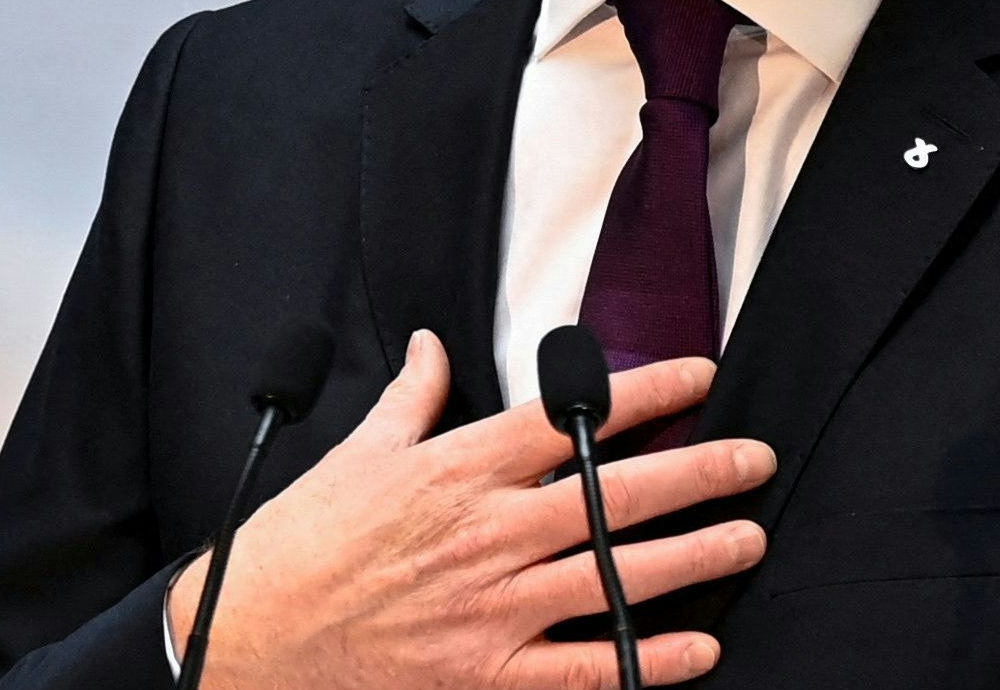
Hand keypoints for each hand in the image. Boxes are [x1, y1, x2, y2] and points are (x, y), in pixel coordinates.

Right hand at [166, 331, 773, 687]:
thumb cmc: (299, 548)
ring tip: (748, 538)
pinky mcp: (485, 674)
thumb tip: (435, 343)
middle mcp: (487, 533)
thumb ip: (412, 398)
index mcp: (458, 470)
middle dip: (698, 472)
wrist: (243, 642)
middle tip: (755, 458)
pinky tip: (695, 650)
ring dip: (692, 556)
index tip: (700, 377)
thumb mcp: (356, 454)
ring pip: (616, 576)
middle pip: (614, 495)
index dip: (644, 393)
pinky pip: (585, 669)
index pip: (569, 420)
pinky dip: (645, 661)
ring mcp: (492, 608)